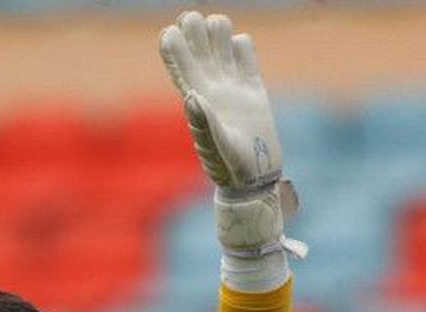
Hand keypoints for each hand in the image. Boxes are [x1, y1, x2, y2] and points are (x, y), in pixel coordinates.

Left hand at [159, 10, 280, 191]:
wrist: (256, 180)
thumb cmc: (231, 169)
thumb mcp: (216, 147)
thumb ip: (204, 122)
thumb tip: (193, 95)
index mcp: (196, 99)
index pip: (179, 66)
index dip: (172, 47)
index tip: (170, 32)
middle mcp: (211, 89)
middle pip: (197, 50)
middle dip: (192, 30)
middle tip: (191, 17)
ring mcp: (233, 88)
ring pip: (220, 47)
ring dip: (217, 31)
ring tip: (217, 23)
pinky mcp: (254, 90)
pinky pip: (245, 59)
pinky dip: (242, 46)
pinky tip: (240, 44)